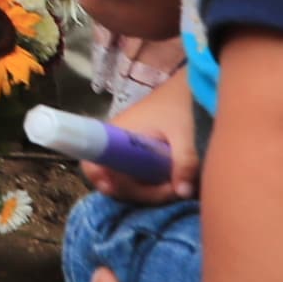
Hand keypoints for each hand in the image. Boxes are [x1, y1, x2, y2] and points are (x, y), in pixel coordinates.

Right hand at [91, 83, 196, 205]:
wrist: (189, 88)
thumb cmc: (180, 106)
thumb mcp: (183, 133)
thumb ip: (184, 162)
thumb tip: (182, 193)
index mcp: (117, 136)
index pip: (93, 164)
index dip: (102, 180)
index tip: (121, 190)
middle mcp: (116, 145)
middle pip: (114, 180)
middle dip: (141, 192)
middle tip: (171, 190)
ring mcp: (127, 152)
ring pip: (127, 182)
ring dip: (149, 191)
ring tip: (177, 186)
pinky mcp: (139, 156)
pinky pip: (137, 177)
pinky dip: (152, 185)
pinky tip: (172, 182)